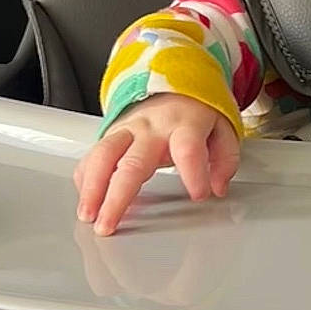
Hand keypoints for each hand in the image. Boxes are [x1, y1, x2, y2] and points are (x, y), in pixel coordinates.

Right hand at [74, 93, 240, 234]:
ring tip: (88, 216)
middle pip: (132, 162)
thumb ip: (225, 159)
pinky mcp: (112, 134)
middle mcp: (152, 128)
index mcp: (185, 124)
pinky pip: (93, 155)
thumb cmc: (195, 113)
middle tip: (109, 224)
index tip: (198, 196)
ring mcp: (128, 130)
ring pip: (103, 156)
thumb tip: (218, 187)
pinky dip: (85, 177)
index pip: (188, 148)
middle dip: (118, 196)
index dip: (193, 173)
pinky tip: (86, 200)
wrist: (173, 85)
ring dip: (92, 188)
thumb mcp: (222, 130)